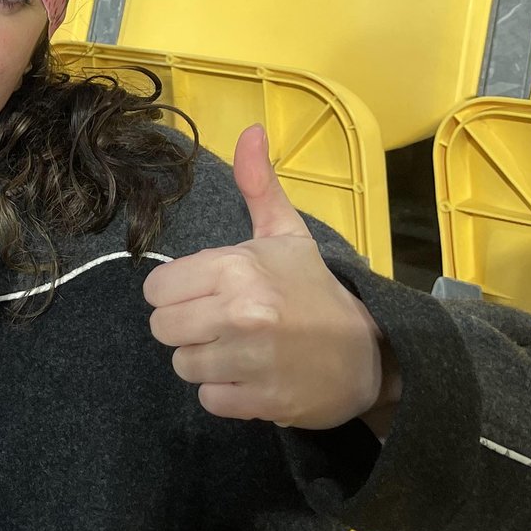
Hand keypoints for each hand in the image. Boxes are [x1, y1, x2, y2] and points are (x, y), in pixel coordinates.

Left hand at [145, 127, 400, 434]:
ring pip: (184, 366)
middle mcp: (240, 312)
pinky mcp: (262, 400)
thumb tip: (251, 130)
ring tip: (242, 350)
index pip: (157, 289)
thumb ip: (259, 186)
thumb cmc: (316, 292)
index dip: (177, 294)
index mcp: (236, 268)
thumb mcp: (287, 235)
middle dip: (188, 329)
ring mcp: (251, 360)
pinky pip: (209, 399)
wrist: (373, 355)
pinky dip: (226, 393)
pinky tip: (254, 376)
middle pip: (163, 329)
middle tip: (223, 325)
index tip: (207, 295)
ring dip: (208, 362)